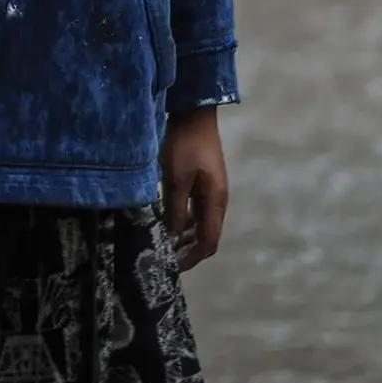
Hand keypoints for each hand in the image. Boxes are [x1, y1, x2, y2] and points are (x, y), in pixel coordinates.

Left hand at [160, 105, 227, 270]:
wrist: (194, 114)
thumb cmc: (185, 145)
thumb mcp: (175, 179)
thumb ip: (174, 211)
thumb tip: (172, 239)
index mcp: (215, 202)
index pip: (208, 243)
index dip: (191, 259)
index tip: (172, 268)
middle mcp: (217, 201)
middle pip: (207, 237)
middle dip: (188, 252)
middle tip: (165, 259)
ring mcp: (212, 192)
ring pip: (201, 225)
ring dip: (185, 237)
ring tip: (163, 243)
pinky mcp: (204, 184)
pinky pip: (196, 212)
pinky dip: (184, 222)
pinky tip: (167, 221)